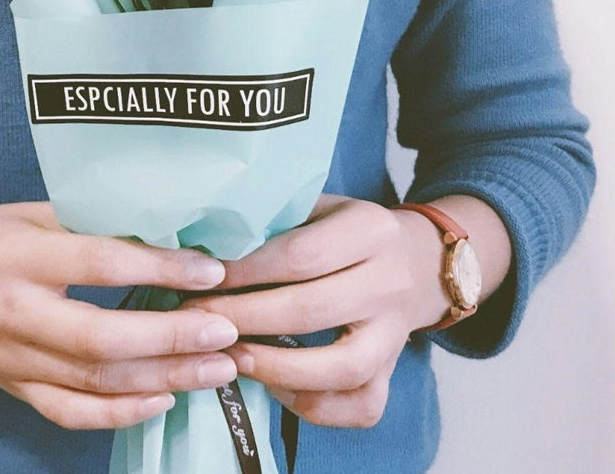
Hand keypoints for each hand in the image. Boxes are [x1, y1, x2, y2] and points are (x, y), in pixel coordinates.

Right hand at [0, 203, 240, 429]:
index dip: (158, 268)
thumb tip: (176, 228)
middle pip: (100, 337)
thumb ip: (94, 221)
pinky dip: (121, 414)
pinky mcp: (14, 388)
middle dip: (171, 338)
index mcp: (19, 255)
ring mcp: (11, 359)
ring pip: (94, 381)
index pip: (98, 263)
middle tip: (226, 331)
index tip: (211, 270)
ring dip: (164, 378)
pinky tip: (166, 400)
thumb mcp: (35, 211)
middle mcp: (13, 311)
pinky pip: (71, 413)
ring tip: (219, 368)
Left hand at [178, 194, 453, 428]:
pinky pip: (360, 406)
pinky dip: (313, 406)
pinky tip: (273, 387)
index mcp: (371, 230)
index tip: (201, 281)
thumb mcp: (317, 208)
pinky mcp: (394, 374)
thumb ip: (274, 224)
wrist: (418, 261)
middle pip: (311, 310)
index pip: (300, 255)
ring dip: (276, 369)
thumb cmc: (344, 232)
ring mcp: (396, 334)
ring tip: (229, 358)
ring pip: (342, 368)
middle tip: (196, 322)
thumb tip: (203, 251)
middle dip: (244, 320)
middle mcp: (390, 283)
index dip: (245, 272)